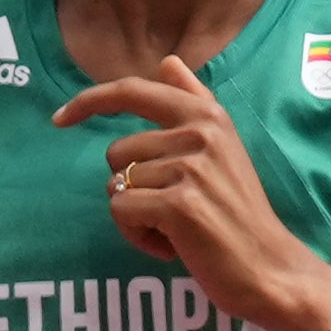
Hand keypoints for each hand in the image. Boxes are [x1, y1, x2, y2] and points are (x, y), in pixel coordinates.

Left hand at [59, 61, 310, 330]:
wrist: (270, 269)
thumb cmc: (241, 215)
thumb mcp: (224, 149)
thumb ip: (194, 102)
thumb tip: (168, 61)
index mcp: (208, 115)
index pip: (132, 91)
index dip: (89, 101)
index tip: (60, 119)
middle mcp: (200, 133)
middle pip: (117, 151)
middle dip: (132, 186)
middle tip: (173, 210)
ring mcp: (190, 168)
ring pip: (116, 184)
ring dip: (136, 215)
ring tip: (175, 229)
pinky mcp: (180, 204)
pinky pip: (122, 211)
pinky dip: (137, 235)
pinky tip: (171, 246)